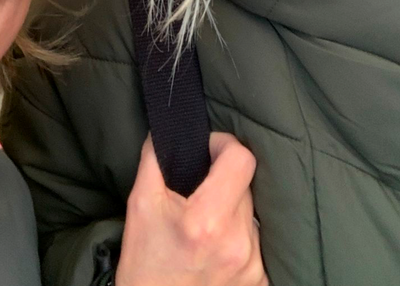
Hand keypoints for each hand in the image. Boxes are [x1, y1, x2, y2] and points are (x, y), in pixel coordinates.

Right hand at [116, 132, 266, 285]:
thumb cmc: (144, 265)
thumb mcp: (139, 205)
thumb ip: (155, 158)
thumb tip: (168, 129)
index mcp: (208, 220)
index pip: (241, 159)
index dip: (223, 145)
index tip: (207, 151)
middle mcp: (238, 243)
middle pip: (245, 185)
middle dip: (223, 180)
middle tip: (197, 193)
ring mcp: (253, 267)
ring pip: (251, 214)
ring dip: (232, 211)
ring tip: (205, 228)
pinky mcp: (260, 283)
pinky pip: (257, 243)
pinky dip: (239, 239)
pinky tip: (216, 251)